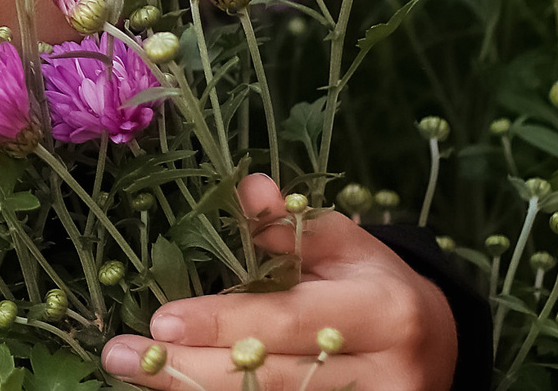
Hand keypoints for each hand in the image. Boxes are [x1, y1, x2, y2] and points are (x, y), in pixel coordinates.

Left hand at [104, 174, 457, 390]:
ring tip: (135, 370)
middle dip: (191, 368)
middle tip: (121, 355)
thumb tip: (248, 188)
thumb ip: (292, 225)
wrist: (436, 344)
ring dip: (196, 388)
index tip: (160, 321)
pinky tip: (176, 385)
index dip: (223, 323)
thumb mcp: (343, 245)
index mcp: (382, 311)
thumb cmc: (373, 284)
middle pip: (276, 378)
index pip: (289, 320)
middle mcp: (384, 371)